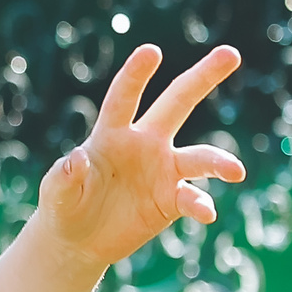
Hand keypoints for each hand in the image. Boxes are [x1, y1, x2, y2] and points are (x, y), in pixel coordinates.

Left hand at [39, 44, 248, 271]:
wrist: (78, 241)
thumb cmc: (64, 206)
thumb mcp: (55, 193)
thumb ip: (65, 175)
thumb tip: (78, 157)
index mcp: (112, 133)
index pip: (124, 98)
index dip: (136, 75)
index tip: (151, 51)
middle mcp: (144, 144)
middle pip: (178, 104)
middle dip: (204, 77)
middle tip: (231, 53)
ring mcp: (163, 170)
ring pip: (199, 156)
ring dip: (218, 161)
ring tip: (235, 171)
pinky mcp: (172, 200)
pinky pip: (193, 198)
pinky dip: (201, 205)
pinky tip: (205, 213)